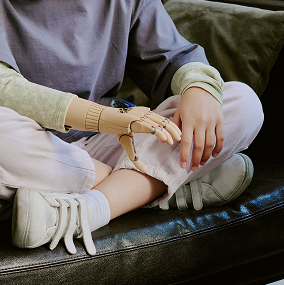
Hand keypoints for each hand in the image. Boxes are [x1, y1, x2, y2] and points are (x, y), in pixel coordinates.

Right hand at [65, 98, 181, 172]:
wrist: (102, 119)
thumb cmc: (115, 130)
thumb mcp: (127, 143)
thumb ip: (136, 156)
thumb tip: (145, 170)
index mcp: (145, 115)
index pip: (162, 120)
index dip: (171, 127)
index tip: (179, 135)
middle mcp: (144, 113)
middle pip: (163, 121)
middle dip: (173, 130)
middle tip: (181, 139)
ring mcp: (139, 115)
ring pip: (158, 123)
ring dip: (168, 132)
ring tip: (175, 140)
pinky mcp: (133, 119)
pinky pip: (148, 125)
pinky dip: (158, 132)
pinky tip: (164, 138)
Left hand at [171, 87, 224, 171]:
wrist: (203, 88)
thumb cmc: (188, 102)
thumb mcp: (178, 113)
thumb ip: (173, 128)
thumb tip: (163, 142)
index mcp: (188, 121)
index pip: (186, 143)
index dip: (185, 156)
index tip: (183, 166)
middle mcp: (201, 122)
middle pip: (199, 146)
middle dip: (196, 160)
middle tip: (193, 168)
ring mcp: (211, 121)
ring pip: (210, 144)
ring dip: (206, 156)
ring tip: (201, 162)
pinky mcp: (220, 120)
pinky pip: (221, 137)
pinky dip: (218, 148)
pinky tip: (214, 154)